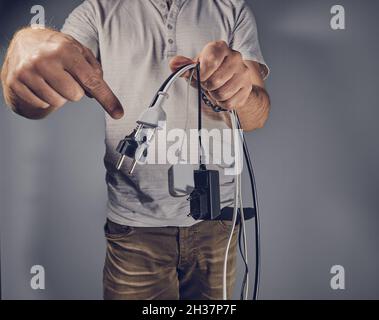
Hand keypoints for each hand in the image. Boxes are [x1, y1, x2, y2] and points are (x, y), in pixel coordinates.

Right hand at [1, 28, 123, 118]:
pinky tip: (41, 83)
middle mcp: (45, 60)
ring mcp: (28, 72)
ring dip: (59, 94)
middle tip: (65, 76)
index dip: (106, 98)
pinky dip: (45, 97)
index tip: (118, 113)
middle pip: (75, 96)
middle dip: (74, 89)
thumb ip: (94, 70)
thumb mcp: (79, 51)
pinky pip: (41, 104)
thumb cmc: (56, 48)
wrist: (24, 42)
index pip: (91, 81)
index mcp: (65, 50)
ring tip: (52, 79)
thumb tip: (98, 94)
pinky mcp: (16, 83)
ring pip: (58, 102)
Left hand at [169, 41, 252, 110]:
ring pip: (222, 94)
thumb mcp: (196, 67)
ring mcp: (243, 72)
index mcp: (220, 48)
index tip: (200, 76)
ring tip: (216, 89)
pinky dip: (222, 103)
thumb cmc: (210, 72)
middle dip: (207, 86)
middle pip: (215, 81)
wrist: (230, 81)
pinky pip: (229, 102)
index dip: (202, 74)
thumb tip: (174, 64)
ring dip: (214, 95)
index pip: (210, 61)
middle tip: (208, 84)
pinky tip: (223, 95)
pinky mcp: (247, 88)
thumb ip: (184, 66)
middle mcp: (235, 57)